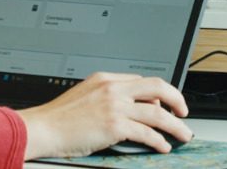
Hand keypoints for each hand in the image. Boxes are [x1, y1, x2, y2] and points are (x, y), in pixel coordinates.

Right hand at [16, 72, 191, 158]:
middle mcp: (112, 89)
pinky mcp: (114, 126)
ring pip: (158, 113)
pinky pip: (147, 133)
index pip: (141, 80)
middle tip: (184, 112)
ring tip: (183, 134)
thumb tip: (125, 109)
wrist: (42, 128)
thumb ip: (104, 97)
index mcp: (105, 79)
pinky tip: (164, 146)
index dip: (157, 94)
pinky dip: (160, 141)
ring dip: (176, 126)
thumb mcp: (82, 96)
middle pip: (157, 87)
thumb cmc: (57, 118)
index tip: (165, 105)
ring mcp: (114, 106)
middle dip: (177, 99)